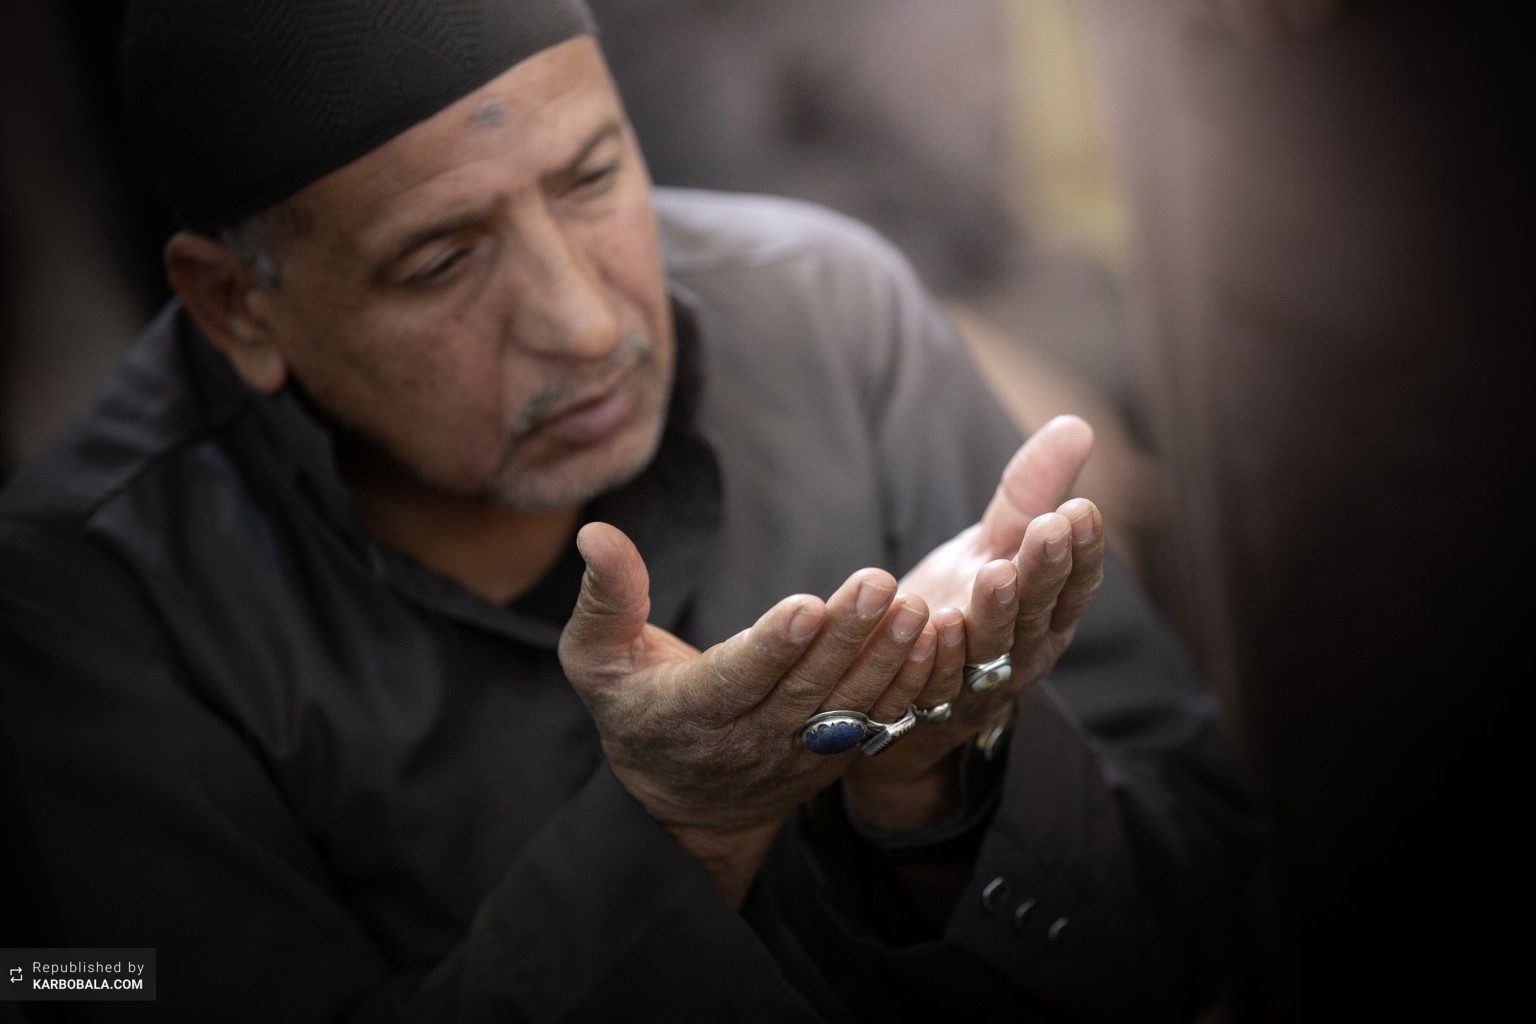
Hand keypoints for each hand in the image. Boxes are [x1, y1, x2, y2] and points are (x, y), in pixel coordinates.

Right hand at [558, 522, 940, 904]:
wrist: (683, 805)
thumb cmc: (635, 709)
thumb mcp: (597, 660)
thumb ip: (605, 599)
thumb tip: (596, 534)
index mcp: (688, 713)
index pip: (734, 680)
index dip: (771, 648)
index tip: (805, 606)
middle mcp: (748, 740)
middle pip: (803, 689)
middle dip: (845, 637)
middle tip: (879, 584)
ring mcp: (796, 754)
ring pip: (847, 708)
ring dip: (885, 659)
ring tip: (913, 608)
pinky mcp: (832, 758)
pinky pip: (875, 724)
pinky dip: (905, 687)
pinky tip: (932, 643)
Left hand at [842, 415, 1106, 830]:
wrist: (907, 686)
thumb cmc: (964, 605)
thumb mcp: (996, 544)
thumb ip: (1030, 492)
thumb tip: (1078, 424)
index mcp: (1047, 613)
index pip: (1075, 582)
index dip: (1082, 550)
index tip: (1081, 509)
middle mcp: (1021, 651)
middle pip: (1038, 611)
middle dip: (1044, 570)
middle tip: (1049, 528)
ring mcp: (975, 682)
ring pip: (991, 649)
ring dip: (995, 612)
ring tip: (995, 574)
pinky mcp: (925, 702)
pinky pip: (931, 683)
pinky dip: (934, 658)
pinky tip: (932, 627)